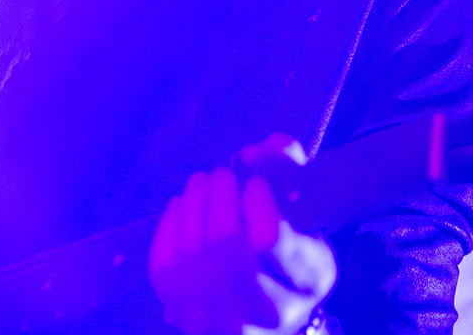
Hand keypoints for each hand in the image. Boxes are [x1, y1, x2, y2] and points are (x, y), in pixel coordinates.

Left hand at [149, 134, 335, 334]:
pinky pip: (164, 273)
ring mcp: (226, 323)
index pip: (270, 240)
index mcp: (308, 281)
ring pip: (190, 261)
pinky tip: (180, 208)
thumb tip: (250, 154)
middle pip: (224, 247)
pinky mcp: (189, 321)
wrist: (275, 297)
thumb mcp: (304, 204)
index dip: (255, 200)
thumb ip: (285, 167)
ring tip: (199, 183)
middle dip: (217, 198)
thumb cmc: (293, 240)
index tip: (255, 182)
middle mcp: (271, 312)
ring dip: (190, 209)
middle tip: (220, 174)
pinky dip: (167, 232)